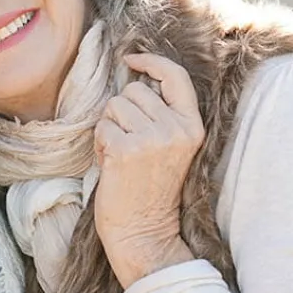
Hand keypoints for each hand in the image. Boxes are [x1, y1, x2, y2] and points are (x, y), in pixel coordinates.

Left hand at [93, 53, 203, 287]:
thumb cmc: (150, 188)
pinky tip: (112, 166)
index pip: (176, 77)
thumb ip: (160, 115)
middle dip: (122, 112)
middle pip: (134, 90)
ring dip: (109, 127)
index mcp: (192, 127)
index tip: (132, 60)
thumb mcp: (169, 146)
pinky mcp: (127, 149)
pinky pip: (101, 127)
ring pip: (114, 106)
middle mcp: (177, 129)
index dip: (152, 61)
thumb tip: (133, 79)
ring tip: (121, 155)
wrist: (144, 232)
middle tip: (128, 144)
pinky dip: (100, 144)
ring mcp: (153, 139)